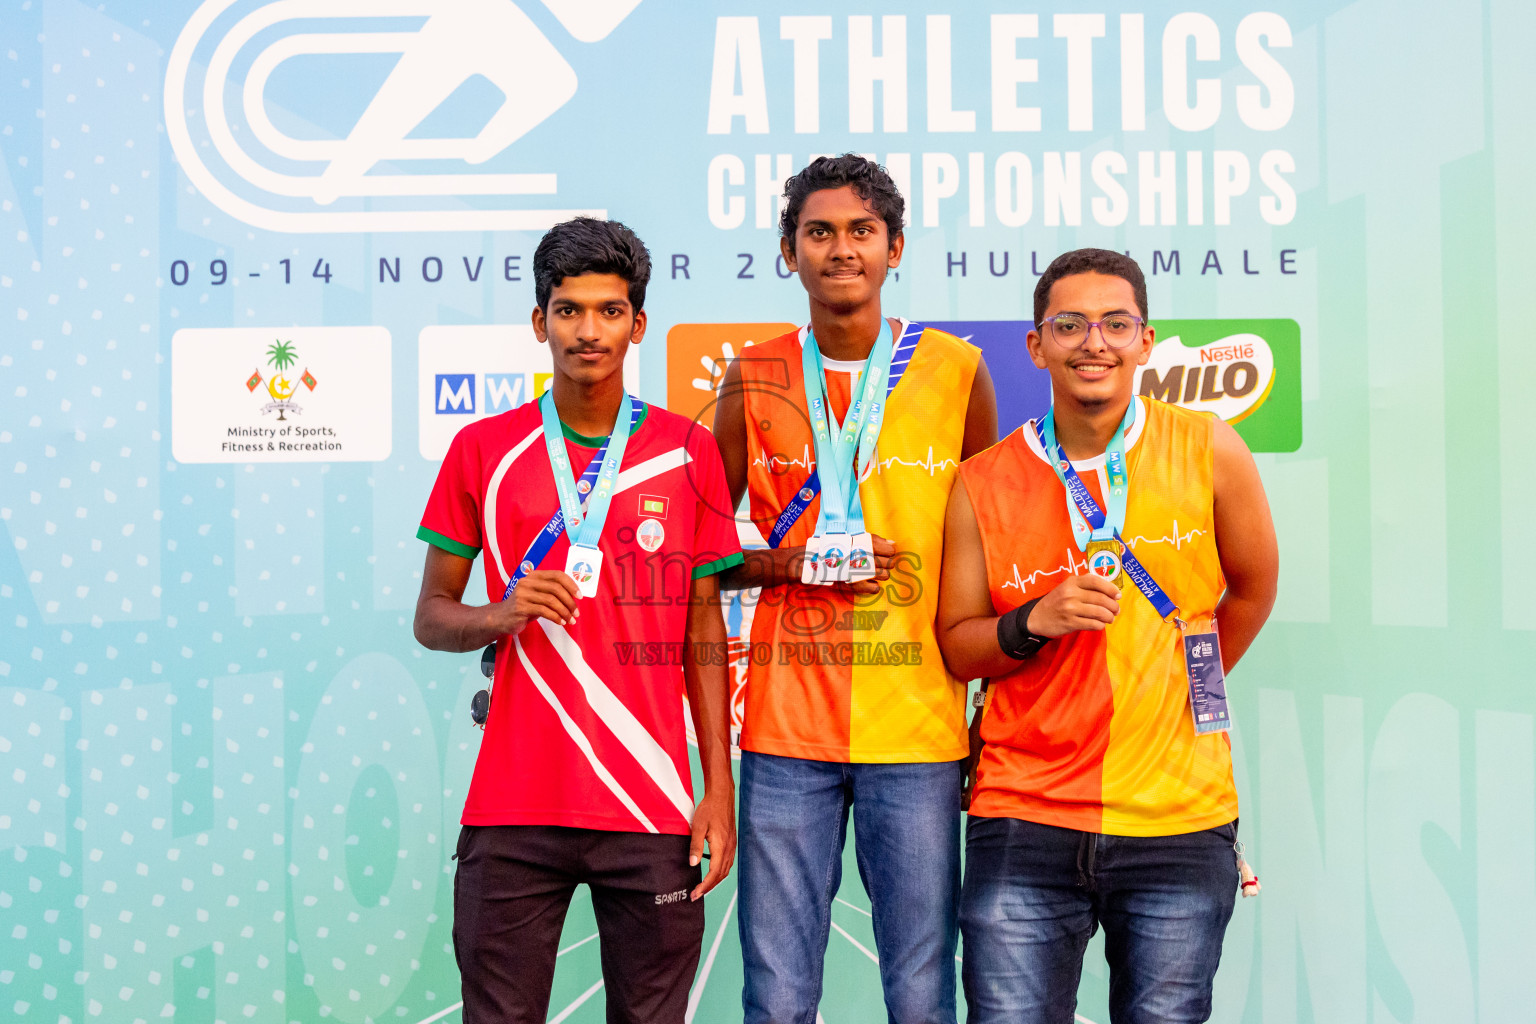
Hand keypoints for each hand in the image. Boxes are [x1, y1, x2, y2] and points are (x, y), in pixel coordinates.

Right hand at [493, 570, 580, 633]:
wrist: (500, 618)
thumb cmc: (524, 607)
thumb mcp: (538, 595)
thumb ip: (552, 592)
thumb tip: (575, 596)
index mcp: (534, 575)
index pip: (557, 575)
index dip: (571, 584)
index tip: (580, 596)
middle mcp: (527, 582)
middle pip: (556, 588)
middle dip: (570, 601)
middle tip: (576, 613)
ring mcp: (522, 594)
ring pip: (551, 600)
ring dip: (564, 612)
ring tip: (570, 620)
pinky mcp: (520, 607)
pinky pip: (544, 611)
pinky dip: (555, 617)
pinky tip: (561, 622)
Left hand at [688, 786, 736, 900]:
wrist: (722, 796)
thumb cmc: (709, 809)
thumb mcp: (697, 827)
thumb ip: (695, 847)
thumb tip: (693, 864)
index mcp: (721, 846)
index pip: (714, 873)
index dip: (705, 886)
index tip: (695, 894)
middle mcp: (729, 848)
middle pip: (721, 875)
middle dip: (709, 887)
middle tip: (696, 895)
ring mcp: (732, 845)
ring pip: (726, 870)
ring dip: (715, 881)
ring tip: (703, 887)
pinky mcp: (732, 842)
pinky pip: (728, 862)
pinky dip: (720, 872)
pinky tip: (712, 872)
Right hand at [843, 534, 895, 595]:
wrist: (816, 559)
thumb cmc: (838, 546)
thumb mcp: (856, 537)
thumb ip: (876, 540)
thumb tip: (893, 544)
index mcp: (867, 545)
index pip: (891, 551)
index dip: (888, 552)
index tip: (882, 552)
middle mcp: (867, 559)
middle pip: (890, 564)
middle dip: (885, 563)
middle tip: (876, 562)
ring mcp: (863, 573)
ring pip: (885, 576)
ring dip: (880, 574)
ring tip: (870, 571)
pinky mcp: (856, 586)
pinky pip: (875, 589)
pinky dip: (873, 586)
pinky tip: (866, 581)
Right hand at [1027, 573, 1120, 636]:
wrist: (1037, 617)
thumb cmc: (1057, 601)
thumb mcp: (1067, 587)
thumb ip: (1085, 586)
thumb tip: (1111, 590)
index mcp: (1072, 582)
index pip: (1096, 581)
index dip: (1110, 588)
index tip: (1118, 595)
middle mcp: (1071, 593)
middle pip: (1101, 598)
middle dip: (1113, 606)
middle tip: (1116, 610)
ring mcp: (1070, 608)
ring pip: (1099, 612)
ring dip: (1109, 617)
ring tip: (1110, 618)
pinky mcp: (1070, 623)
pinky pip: (1093, 624)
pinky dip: (1100, 625)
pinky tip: (1099, 624)